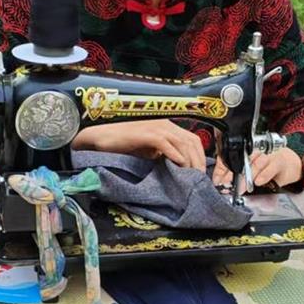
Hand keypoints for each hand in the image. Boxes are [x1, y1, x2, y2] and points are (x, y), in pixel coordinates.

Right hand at [73, 120, 205, 170]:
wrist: (102, 139)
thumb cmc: (124, 146)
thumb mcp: (150, 152)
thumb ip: (164, 156)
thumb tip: (180, 169)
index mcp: (167, 127)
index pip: (192, 140)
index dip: (200, 156)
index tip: (201, 173)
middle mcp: (164, 124)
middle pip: (191, 141)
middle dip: (198, 161)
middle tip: (200, 178)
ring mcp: (155, 127)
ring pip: (181, 142)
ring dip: (189, 160)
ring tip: (191, 175)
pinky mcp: (145, 133)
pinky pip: (165, 143)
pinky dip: (174, 154)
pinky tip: (179, 165)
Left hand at [212, 147, 302, 189]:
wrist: (290, 165)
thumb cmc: (269, 169)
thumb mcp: (251, 173)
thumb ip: (238, 176)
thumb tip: (222, 184)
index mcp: (246, 152)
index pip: (232, 159)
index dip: (223, 170)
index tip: (218, 181)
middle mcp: (256, 152)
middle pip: (242, 160)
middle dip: (233, 174)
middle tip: (227, 185)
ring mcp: (268, 155)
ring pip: (256, 162)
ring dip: (248, 175)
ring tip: (242, 187)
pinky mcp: (279, 161)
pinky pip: (271, 166)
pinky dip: (264, 174)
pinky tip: (259, 181)